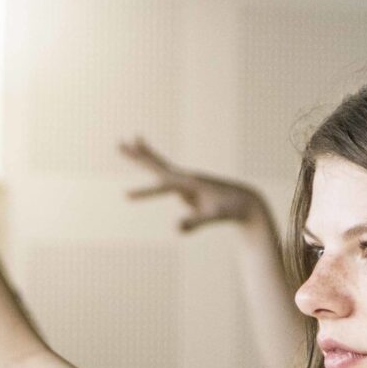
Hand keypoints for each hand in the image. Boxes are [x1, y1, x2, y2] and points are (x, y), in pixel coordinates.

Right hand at [118, 137, 264, 231]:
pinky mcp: (188, 188)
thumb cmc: (234, 209)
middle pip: (158, 165)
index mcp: (191, 183)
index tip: (124, 196)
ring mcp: (187, 182)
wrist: (248, 202)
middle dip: (139, 156)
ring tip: (132, 139)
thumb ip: (197, 222)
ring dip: (145, 156)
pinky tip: (152, 168)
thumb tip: (175, 228)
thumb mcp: (216, 217)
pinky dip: (156, 173)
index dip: (145, 193)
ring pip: (161, 168)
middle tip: (118, 142)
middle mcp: (187, 178)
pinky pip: (167, 180)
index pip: (162, 186)